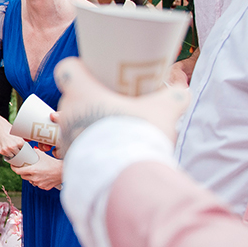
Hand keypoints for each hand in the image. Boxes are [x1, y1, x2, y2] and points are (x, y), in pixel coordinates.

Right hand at [0, 129, 24, 159]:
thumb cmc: (10, 130)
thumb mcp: (19, 134)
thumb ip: (25, 141)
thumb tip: (31, 147)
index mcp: (20, 142)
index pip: (25, 151)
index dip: (24, 150)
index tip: (23, 150)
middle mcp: (13, 146)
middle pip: (19, 155)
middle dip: (18, 152)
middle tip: (17, 148)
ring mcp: (7, 149)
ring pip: (13, 156)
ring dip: (13, 153)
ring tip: (11, 147)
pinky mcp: (1, 151)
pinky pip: (7, 155)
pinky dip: (7, 152)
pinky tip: (6, 146)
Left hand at [12, 150, 62, 189]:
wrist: (63, 170)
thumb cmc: (53, 162)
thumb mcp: (42, 155)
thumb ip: (35, 153)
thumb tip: (30, 150)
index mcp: (32, 170)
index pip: (18, 171)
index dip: (14, 168)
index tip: (13, 166)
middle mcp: (34, 178)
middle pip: (23, 176)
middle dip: (22, 172)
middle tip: (24, 168)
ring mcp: (39, 183)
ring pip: (30, 181)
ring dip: (30, 177)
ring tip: (34, 172)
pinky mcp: (44, 187)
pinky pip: (38, 184)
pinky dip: (38, 181)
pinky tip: (41, 177)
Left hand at [51, 57, 190, 153]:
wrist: (126, 177)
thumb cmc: (140, 135)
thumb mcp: (164, 110)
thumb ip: (174, 96)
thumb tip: (182, 90)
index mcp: (82, 92)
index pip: (67, 70)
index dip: (80, 70)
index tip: (96, 76)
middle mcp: (68, 112)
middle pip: (72, 97)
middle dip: (90, 98)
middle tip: (112, 103)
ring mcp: (65, 137)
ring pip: (74, 122)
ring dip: (89, 122)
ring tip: (112, 128)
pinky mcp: (69, 158)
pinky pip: (76, 145)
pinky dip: (89, 144)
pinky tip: (108, 149)